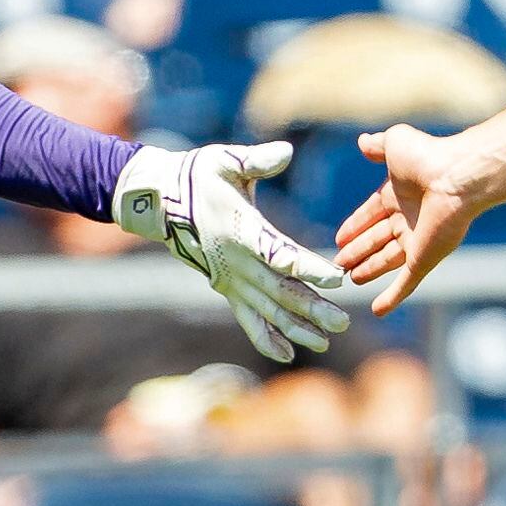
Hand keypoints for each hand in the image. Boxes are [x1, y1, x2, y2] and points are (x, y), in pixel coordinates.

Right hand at [114, 141, 352, 362]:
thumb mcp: (226, 161)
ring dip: (296, 328)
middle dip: (312, 308)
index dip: (309, 267)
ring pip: (267, 310)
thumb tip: (286, 151)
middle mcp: (236, 262)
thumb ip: (257, 160)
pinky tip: (287, 354)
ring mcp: (230, 279)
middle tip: (344, 322)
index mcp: (242, 231)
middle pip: (280, 290)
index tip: (338, 278)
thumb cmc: (200, 175)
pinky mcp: (225, 288)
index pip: (281, 253)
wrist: (161, 201)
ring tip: (326, 341)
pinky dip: (265, 337)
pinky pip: (246, 318)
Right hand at [335, 123, 487, 314]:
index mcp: (398, 194)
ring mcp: (416, 241)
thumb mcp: (395, 143)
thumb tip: (363, 142)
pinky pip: (405, 283)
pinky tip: (378, 310)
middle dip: (357, 251)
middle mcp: (407, 218)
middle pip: (376, 239)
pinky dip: (392, 297)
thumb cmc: (427, 156)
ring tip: (349, 278)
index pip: (371, 213)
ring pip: (385, 261)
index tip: (339, 237)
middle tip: (338, 263)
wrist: (456, 177)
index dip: (354, 225)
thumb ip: (377, 145)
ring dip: (368, 269)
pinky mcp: (423, 259)